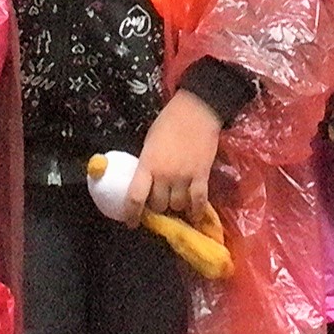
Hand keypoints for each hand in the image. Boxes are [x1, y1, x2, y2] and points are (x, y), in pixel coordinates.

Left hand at [135, 88, 224, 222]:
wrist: (197, 111)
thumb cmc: (169, 121)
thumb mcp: (149, 142)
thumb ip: (147, 163)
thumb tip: (145, 181)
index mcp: (148, 165)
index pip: (135, 197)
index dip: (132, 214)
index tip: (131, 222)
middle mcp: (165, 175)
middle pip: (159, 205)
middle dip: (157, 207)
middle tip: (158, 203)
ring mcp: (185, 177)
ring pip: (178, 205)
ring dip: (176, 206)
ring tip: (176, 201)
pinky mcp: (202, 176)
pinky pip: (199, 201)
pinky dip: (196, 210)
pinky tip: (193, 214)